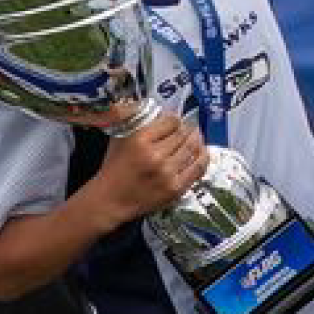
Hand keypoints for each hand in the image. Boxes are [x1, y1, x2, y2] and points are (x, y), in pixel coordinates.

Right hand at [92, 113, 207, 221]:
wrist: (111, 199)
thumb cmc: (114, 168)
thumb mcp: (121, 140)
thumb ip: (141, 125)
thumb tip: (164, 114)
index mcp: (140, 140)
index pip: (171, 122)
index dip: (176, 119)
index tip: (177, 120)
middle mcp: (156, 156)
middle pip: (183, 135)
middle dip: (187, 129)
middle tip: (190, 127)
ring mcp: (168, 173)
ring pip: (192, 149)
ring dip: (197, 140)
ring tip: (197, 135)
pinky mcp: (176, 188)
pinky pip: (198, 168)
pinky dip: (203, 157)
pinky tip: (202, 151)